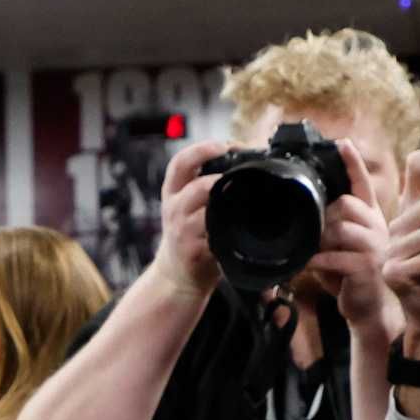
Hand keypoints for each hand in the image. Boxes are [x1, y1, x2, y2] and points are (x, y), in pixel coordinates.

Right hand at [149, 139, 231, 297]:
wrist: (176, 274)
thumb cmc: (189, 233)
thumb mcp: (186, 204)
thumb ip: (205, 184)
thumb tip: (243, 159)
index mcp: (173, 191)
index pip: (180, 162)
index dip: (202, 149)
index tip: (225, 145)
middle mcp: (175, 208)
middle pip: (195, 187)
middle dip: (221, 178)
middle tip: (245, 172)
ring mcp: (183, 231)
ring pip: (206, 211)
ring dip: (227, 203)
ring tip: (245, 196)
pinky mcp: (194, 251)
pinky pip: (215, 236)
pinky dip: (230, 229)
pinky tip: (241, 225)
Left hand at [308, 138, 394, 330]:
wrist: (369, 309)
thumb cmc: (351, 274)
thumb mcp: (341, 245)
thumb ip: (329, 226)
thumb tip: (303, 212)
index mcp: (370, 217)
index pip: (362, 184)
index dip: (352, 163)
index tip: (341, 143)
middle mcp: (377, 227)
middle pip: (346, 204)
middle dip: (323, 216)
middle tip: (311, 232)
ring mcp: (375, 246)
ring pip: (340, 228)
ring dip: (319, 240)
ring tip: (311, 250)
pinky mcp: (367, 266)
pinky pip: (336, 256)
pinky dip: (317, 260)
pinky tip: (308, 265)